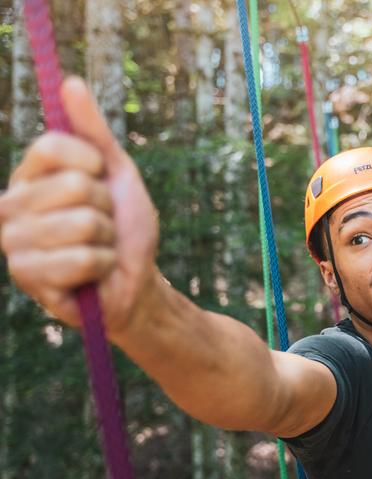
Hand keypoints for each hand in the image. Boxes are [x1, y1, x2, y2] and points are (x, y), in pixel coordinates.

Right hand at [0, 77, 159, 332]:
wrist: (135, 280)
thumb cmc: (124, 227)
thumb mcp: (116, 173)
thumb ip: (93, 132)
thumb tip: (71, 82)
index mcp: (28, 176)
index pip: (52, 145)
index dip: (91, 162)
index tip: (100, 178)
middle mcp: (10, 205)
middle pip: (75, 185)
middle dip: (105, 209)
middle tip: (102, 226)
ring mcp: (13, 242)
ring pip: (82, 224)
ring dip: (106, 240)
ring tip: (99, 250)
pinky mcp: (27, 276)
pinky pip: (82, 259)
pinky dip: (102, 265)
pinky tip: (92, 275)